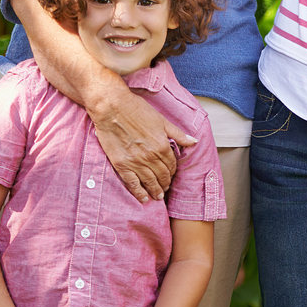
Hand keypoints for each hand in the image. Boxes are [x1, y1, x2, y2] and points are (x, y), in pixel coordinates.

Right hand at [92, 88, 193, 202]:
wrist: (112, 108)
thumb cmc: (136, 110)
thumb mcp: (162, 120)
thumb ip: (178, 134)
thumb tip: (194, 142)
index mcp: (162, 146)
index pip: (171, 165)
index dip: (172, 171)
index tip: (171, 174)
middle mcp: (151, 157)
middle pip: (162, 176)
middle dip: (166, 183)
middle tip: (165, 188)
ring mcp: (136, 163)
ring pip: (150, 182)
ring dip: (156, 191)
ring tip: (158, 196)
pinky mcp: (122, 165)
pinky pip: (133, 184)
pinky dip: (139, 193)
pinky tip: (144, 198)